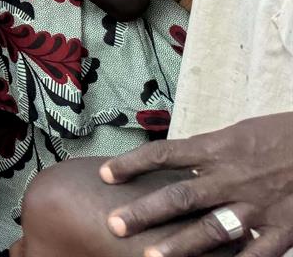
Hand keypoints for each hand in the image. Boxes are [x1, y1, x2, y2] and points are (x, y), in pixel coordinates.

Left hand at [102, 111, 292, 256]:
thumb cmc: (276, 136)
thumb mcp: (235, 135)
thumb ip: (204, 153)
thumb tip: (169, 164)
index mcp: (217, 149)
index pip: (164, 154)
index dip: (131, 163)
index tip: (104, 174)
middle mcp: (232, 178)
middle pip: (180, 196)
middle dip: (145, 212)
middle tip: (114, 224)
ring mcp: (257, 206)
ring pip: (211, 229)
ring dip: (179, 245)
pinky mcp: (284, 228)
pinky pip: (255, 253)